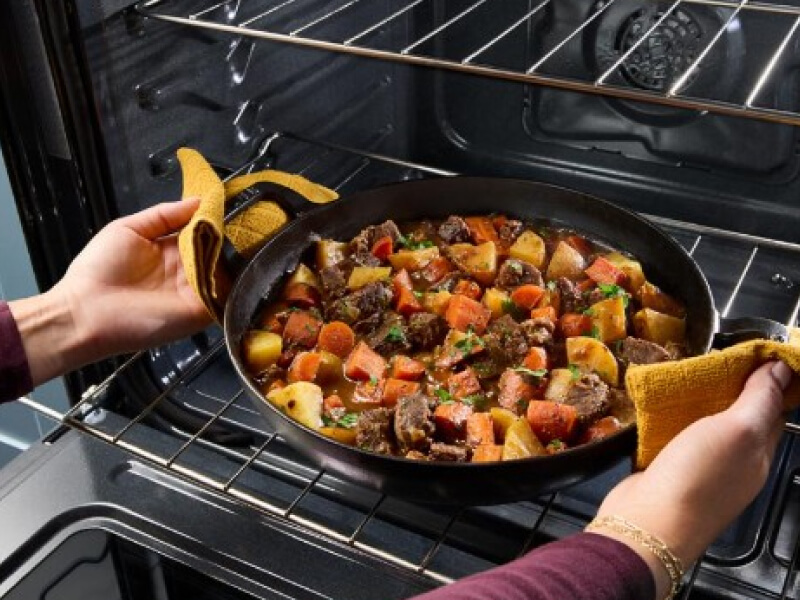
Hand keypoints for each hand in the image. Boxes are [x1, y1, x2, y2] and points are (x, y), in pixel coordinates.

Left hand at [10, 199, 210, 384]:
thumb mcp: (128, 229)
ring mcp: (196, 290)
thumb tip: (199, 200)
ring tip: (223, 238)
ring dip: (225, 252)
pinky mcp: (200, 310)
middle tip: (230, 219)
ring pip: (225, 267)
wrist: (86, 312)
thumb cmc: (98, 271)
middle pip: (218, 248)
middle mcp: (187, 270)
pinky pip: (223, 290)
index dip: (211, 218)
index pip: (202, 231)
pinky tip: (217, 259)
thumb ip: (164, 214)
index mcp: (172, 250)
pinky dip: (224, 275)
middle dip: (224, 233)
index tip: (221, 203)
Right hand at [591, 360, 791, 598]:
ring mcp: (701, 469)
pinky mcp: (669, 471)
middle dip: (730, 388)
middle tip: (714, 358)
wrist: (647, 521)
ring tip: (684, 376)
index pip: (772, 410)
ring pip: (705, 427)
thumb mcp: (737, 429)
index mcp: (758, 454)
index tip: (753, 352)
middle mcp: (734, 464)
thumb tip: (781, 368)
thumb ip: (759, 399)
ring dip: (697, 404)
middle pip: (738, 418)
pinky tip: (660, 407)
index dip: (767, 380)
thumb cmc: (698, 478)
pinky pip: (676, 438)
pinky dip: (672, 420)